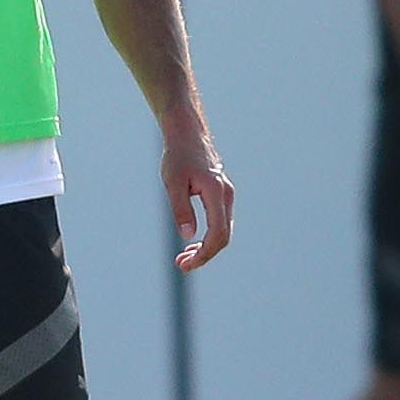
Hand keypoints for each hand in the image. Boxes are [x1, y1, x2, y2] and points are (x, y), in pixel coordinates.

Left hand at [163, 134, 232, 271]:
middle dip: (204, 255)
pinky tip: (192, 241)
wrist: (188, 134)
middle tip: (181, 265)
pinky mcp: (222, 194)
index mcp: (216, 193)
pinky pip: (220, 222)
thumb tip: (188, 236)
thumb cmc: (178, 156)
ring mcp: (226, 195)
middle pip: (223, 237)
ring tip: (183, 258)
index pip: (218, 234)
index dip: (204, 254)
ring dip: (206, 248)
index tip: (185, 264)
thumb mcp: (173, 183)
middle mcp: (226, 195)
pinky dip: (208, 236)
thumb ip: (181, 209)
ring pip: (223, 230)